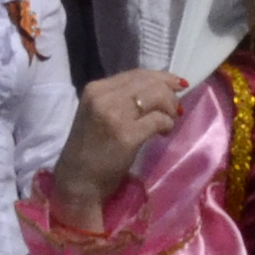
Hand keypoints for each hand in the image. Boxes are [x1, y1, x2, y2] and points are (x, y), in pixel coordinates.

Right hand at [52, 69, 189, 222]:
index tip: (177, 87)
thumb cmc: (91, 149)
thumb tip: (159, 88)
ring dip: (170, 109)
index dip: (162, 78)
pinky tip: (163, 134)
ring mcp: (114, 115)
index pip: (137, 73)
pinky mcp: (126, 136)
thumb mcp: (99, 113)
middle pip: (150, 82)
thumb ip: (122, 98)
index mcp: (95, 88)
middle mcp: (103, 97)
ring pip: (157, 97)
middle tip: (175, 110)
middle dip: (169, 94)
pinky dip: (167, 125)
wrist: (78, 181)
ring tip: (169, 122)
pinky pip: (159, 120)